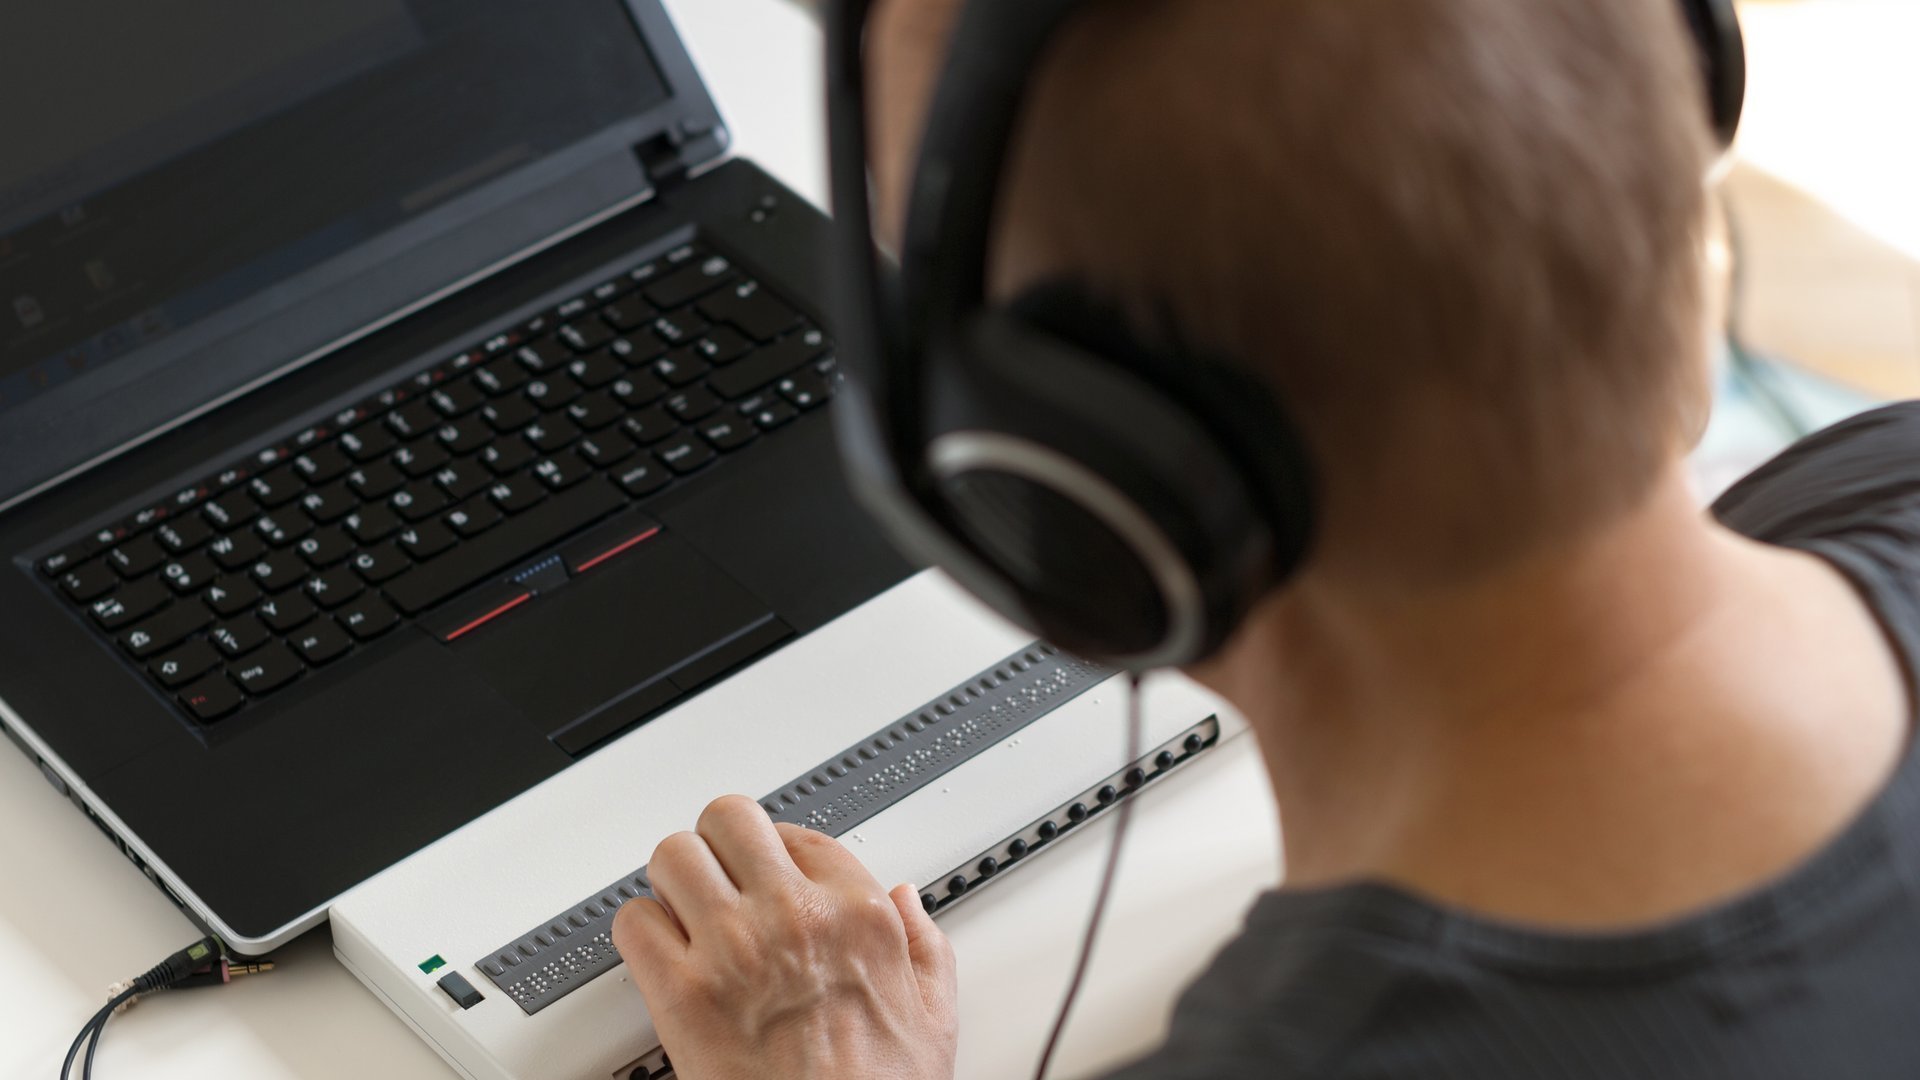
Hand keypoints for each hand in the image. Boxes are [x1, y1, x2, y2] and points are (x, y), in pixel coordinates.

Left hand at [613, 795, 957, 1079]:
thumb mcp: (935, 1016)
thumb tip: (908, 901)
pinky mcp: (682, 994)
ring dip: (673, 881)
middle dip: (718, 846)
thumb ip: (925, 945)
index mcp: (860, 916)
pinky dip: (640, 933)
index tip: (769, 872)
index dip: (777, 852)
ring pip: (674, 856)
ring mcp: (734, 949)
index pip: (801, 835)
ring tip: (684, 910)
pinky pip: (635, 922)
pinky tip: (661, 955)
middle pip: (729, 821)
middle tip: (718, 875)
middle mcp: (795, 917)